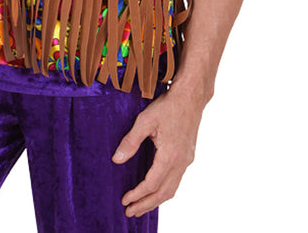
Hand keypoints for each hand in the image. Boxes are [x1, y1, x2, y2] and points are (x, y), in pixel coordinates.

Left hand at [112, 87, 203, 217]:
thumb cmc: (168, 106)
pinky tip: (156, 190)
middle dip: (145, 204)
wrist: (191, 97)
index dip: (137, 194)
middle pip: (163, 193)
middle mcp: (181, 162)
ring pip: (172, 189)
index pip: (151, 184)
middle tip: (130, 212)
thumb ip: (130, 141)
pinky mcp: (188, 156)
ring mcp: (186, 160)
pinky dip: (165, 191)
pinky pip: (176, 181)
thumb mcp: (145, 120)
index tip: (125, 200)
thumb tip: (116, 160)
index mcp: (170, 155)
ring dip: (156, 200)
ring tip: (141, 206)